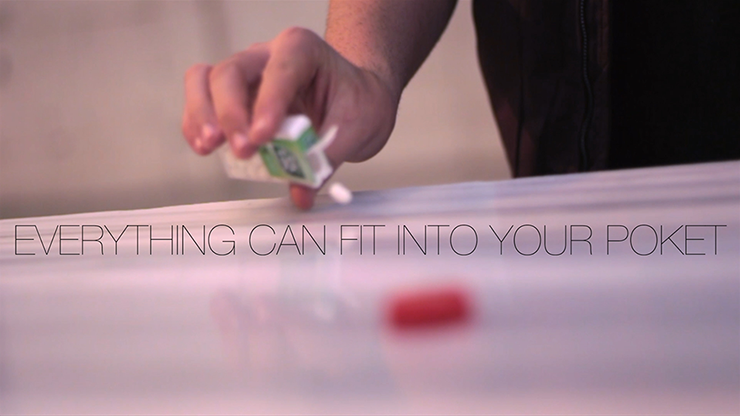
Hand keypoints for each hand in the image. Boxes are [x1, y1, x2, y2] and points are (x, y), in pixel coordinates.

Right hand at [181, 27, 399, 208]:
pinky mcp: (234, 96)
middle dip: (231, 113)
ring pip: (206, 80)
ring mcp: (247, 74)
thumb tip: (302, 192)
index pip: (280, 70)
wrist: (357, 96)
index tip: (264, 136)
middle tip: (243, 150)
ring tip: (210, 147)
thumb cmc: (357, 101)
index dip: (268, 102)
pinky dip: (198, 124)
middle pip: (232, 72)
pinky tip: (205, 147)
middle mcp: (267, 55)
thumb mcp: (357, 127)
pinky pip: (202, 100)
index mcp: (303, 50)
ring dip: (204, 115)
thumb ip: (328, 157)